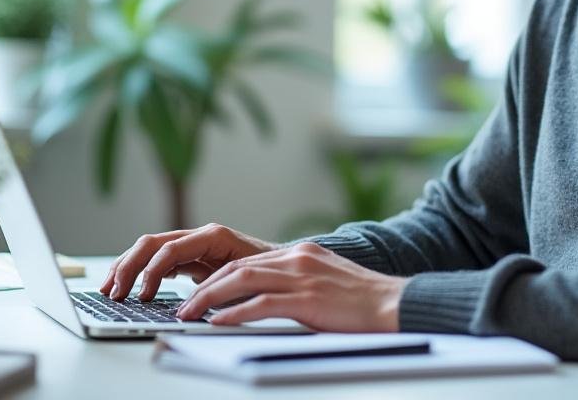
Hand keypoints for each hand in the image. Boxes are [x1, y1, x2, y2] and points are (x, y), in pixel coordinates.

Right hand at [99, 223, 277, 300]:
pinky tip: (128, 285)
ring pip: (150, 249)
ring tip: (110, 288)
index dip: (150, 272)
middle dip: (128, 266)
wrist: (285, 267)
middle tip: (114, 292)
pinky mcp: (191, 256)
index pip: (170, 249)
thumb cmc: (269, 273)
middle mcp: (199, 236)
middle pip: (152, 243)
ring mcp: (193, 244)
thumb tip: (192, 305)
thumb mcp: (246, 281)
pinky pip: (159, 259)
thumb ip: (219, 287)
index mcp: (213, 236)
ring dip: (127, 267)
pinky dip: (140, 271)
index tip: (138, 295)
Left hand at [175, 241, 408, 331]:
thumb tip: (263, 299)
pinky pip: (261, 304)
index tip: (197, 294)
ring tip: (189, 314)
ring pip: (241, 281)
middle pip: (237, 268)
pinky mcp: (308, 299)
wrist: (394, 304)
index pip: (246, 263)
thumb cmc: (361, 302)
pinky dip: (234, 313)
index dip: (216, 279)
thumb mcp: (324, 281)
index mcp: (299, 253)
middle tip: (183, 307)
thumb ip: (295, 283)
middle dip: (205, 287)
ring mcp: (302, 277)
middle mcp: (296, 259)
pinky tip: (217, 323)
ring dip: (209, 298)